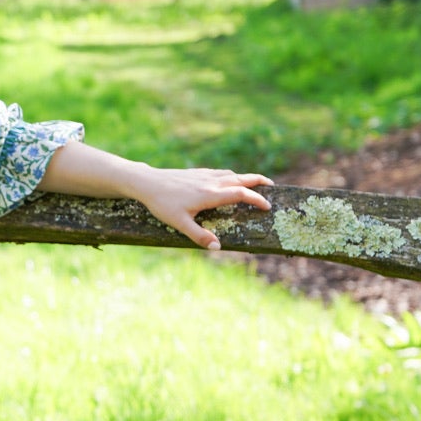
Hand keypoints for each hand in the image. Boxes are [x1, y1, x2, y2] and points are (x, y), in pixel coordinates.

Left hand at [133, 165, 273, 250]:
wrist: (147, 183)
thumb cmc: (162, 204)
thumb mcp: (179, 223)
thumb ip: (199, 236)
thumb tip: (218, 248)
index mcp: (210, 194)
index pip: (240, 194)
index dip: (256, 200)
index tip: (267, 207)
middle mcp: (211, 182)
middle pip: (242, 179)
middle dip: (259, 182)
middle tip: (273, 188)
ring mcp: (205, 175)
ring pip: (232, 174)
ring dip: (247, 178)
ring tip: (256, 184)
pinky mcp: (198, 173)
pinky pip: (221, 173)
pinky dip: (232, 176)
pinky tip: (231, 180)